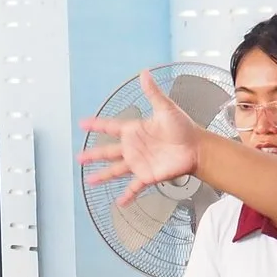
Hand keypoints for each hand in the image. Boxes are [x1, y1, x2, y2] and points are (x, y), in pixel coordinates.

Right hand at [79, 72, 204, 208]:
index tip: (82, 124)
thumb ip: (153, 93)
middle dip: (93, 155)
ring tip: (89, 181)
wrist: (197, 147)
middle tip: (79, 157)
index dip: (96, 126)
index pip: (111, 127)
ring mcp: (139, 163)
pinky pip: (134, 187)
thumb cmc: (184, 127)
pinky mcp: (148, 175)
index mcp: (134, 130)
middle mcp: (134, 148)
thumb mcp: (166, 108)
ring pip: (116, 170)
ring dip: (103, 176)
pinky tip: (120, 202)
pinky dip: (128, 195)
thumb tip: (144, 73)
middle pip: (108, 152)